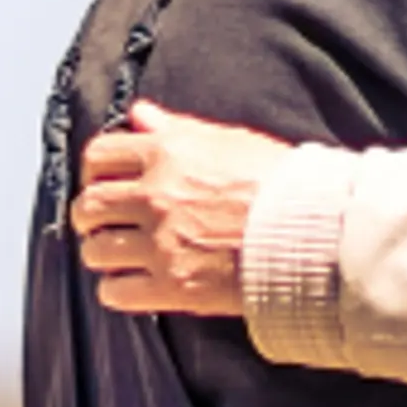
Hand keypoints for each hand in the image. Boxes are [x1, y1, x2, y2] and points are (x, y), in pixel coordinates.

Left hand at [72, 103, 296, 315]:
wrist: (316, 237)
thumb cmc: (284, 186)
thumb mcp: (232, 142)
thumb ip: (178, 129)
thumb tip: (139, 114)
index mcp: (168, 154)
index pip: (98, 156)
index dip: (96, 170)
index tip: (104, 182)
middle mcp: (156, 197)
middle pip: (90, 206)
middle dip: (93, 215)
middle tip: (105, 223)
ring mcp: (161, 244)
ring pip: (95, 251)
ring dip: (104, 253)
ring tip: (122, 254)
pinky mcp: (172, 287)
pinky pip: (115, 292)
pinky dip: (119, 289)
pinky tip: (135, 283)